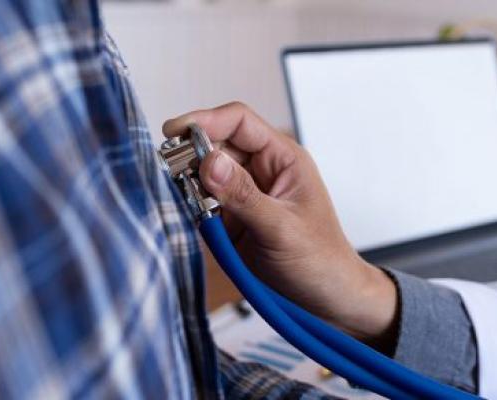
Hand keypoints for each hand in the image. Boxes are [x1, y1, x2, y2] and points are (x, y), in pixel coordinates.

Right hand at [163, 102, 397, 343]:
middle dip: (192, 157)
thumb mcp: (281, 227)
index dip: (205, 121)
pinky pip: (203, 204)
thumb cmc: (320, 260)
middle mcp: (261, 171)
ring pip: (204, 175)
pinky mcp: (233, 219)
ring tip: (187, 203)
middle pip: (215, 146)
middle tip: (171, 174)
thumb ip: (244, 196)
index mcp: (283, 159)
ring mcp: (245, 195)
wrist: (325, 299)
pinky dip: (192, 210)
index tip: (174, 132)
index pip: (239, 122)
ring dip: (189, 185)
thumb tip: (209, 162)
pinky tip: (195, 222)